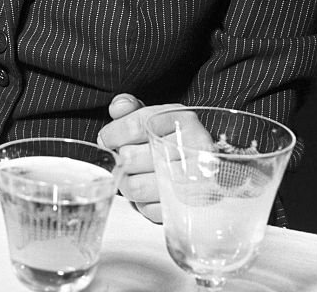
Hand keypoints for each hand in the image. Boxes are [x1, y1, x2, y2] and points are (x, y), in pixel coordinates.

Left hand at [97, 94, 186, 223]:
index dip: (112, 134)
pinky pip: (150, 210)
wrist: (210, 168)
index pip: (135, 126)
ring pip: (136, 187)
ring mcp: (192, 179)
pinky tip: (149, 193)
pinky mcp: (190, 208)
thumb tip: (118, 107)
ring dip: (127, 184)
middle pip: (131, 157)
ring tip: (133, 177)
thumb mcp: (158, 117)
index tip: (106, 139)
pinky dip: (142, 204)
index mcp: (180, 120)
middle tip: (123, 161)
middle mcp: (190, 147)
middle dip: (120, 161)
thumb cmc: (177, 141)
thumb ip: (132, 109)